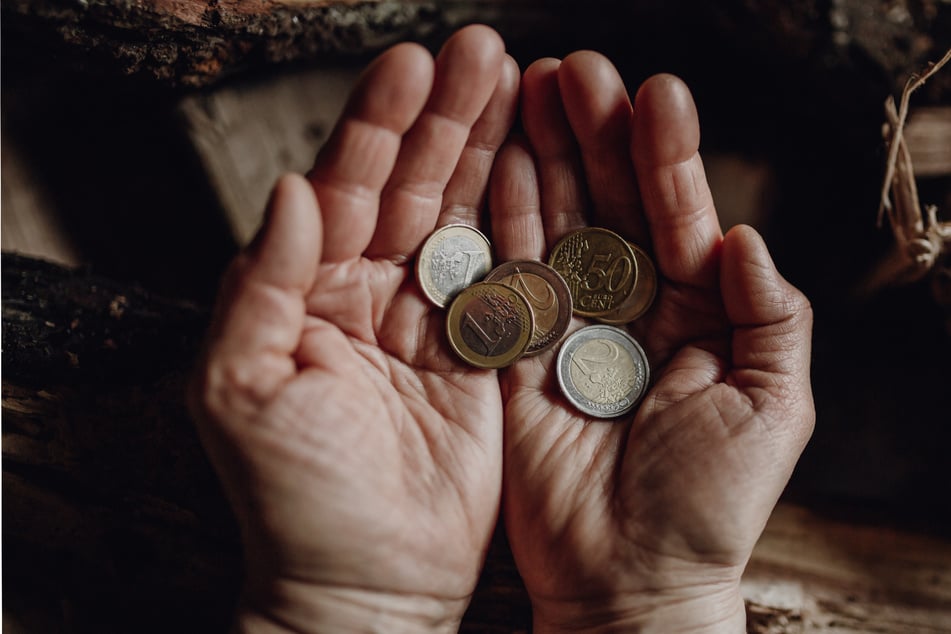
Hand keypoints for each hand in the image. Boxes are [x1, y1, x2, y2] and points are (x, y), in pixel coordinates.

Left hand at [188, 26, 518, 632]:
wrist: (364, 581)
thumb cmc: (291, 496)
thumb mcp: (241, 386)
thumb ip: (260, 283)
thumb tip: (291, 190)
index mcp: (308, 291)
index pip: (346, 186)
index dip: (377, 125)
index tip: (411, 65)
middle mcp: (370, 294)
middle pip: (412, 186)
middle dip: (446, 117)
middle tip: (484, 51)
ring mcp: (433, 321)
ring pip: (464, 217)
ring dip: (490, 151)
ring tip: (523, 84)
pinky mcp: (485, 357)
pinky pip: (508, 274)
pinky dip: (527, 221)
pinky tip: (546, 169)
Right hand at [490, 55, 814, 631]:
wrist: (630, 578)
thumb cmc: (708, 506)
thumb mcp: (771, 408)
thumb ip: (770, 318)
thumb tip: (743, 235)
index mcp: (698, 313)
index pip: (678, 216)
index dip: (666, 156)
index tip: (656, 93)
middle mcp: (631, 308)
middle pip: (611, 203)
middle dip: (596, 133)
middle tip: (577, 68)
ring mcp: (570, 325)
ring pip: (556, 223)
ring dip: (545, 155)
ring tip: (532, 88)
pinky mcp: (517, 352)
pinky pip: (509, 274)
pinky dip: (502, 218)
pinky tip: (498, 161)